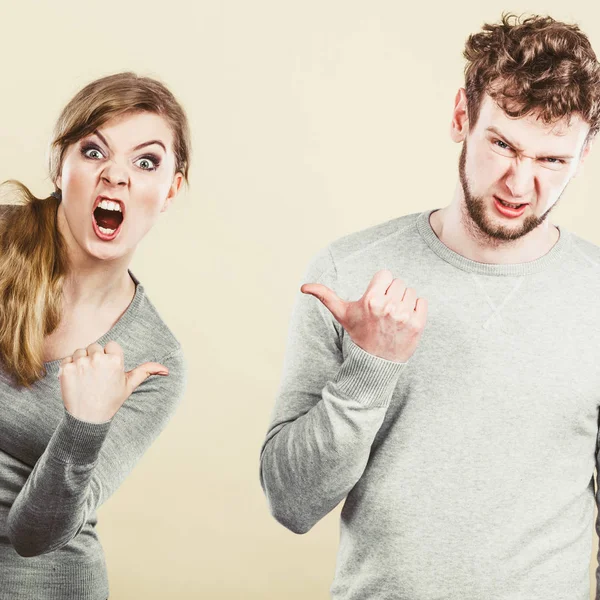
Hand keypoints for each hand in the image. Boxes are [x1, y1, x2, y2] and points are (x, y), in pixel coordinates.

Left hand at [58, 341, 168, 422]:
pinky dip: (69, 368)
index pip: (111, 345)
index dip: (109, 357)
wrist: (88, 419)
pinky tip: (75, 380)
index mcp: (115, 360)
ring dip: (81, 361)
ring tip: (86, 378)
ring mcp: (80, 364)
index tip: (108, 371)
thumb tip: (166, 370)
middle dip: (95, 358)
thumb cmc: (111, 401)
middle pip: (95, 347)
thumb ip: (146, 372)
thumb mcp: (130, 385)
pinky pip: (67, 359)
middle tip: (97, 376)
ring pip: (80, 351)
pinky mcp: (65, 369)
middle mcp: (97, 359)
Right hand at [301, 269, 427, 361]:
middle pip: (399, 282)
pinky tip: (405, 321)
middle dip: (392, 294)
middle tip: (385, 312)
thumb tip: (303, 287)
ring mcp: (403, 315)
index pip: (385, 274)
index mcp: (370, 299)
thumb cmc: (359, 333)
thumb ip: (324, 296)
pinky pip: (422, 302)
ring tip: (394, 317)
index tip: (376, 300)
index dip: (381, 286)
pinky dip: (416, 309)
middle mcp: (387, 306)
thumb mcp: (342, 314)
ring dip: (404, 301)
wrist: (375, 362)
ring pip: (410, 291)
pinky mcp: (417, 324)